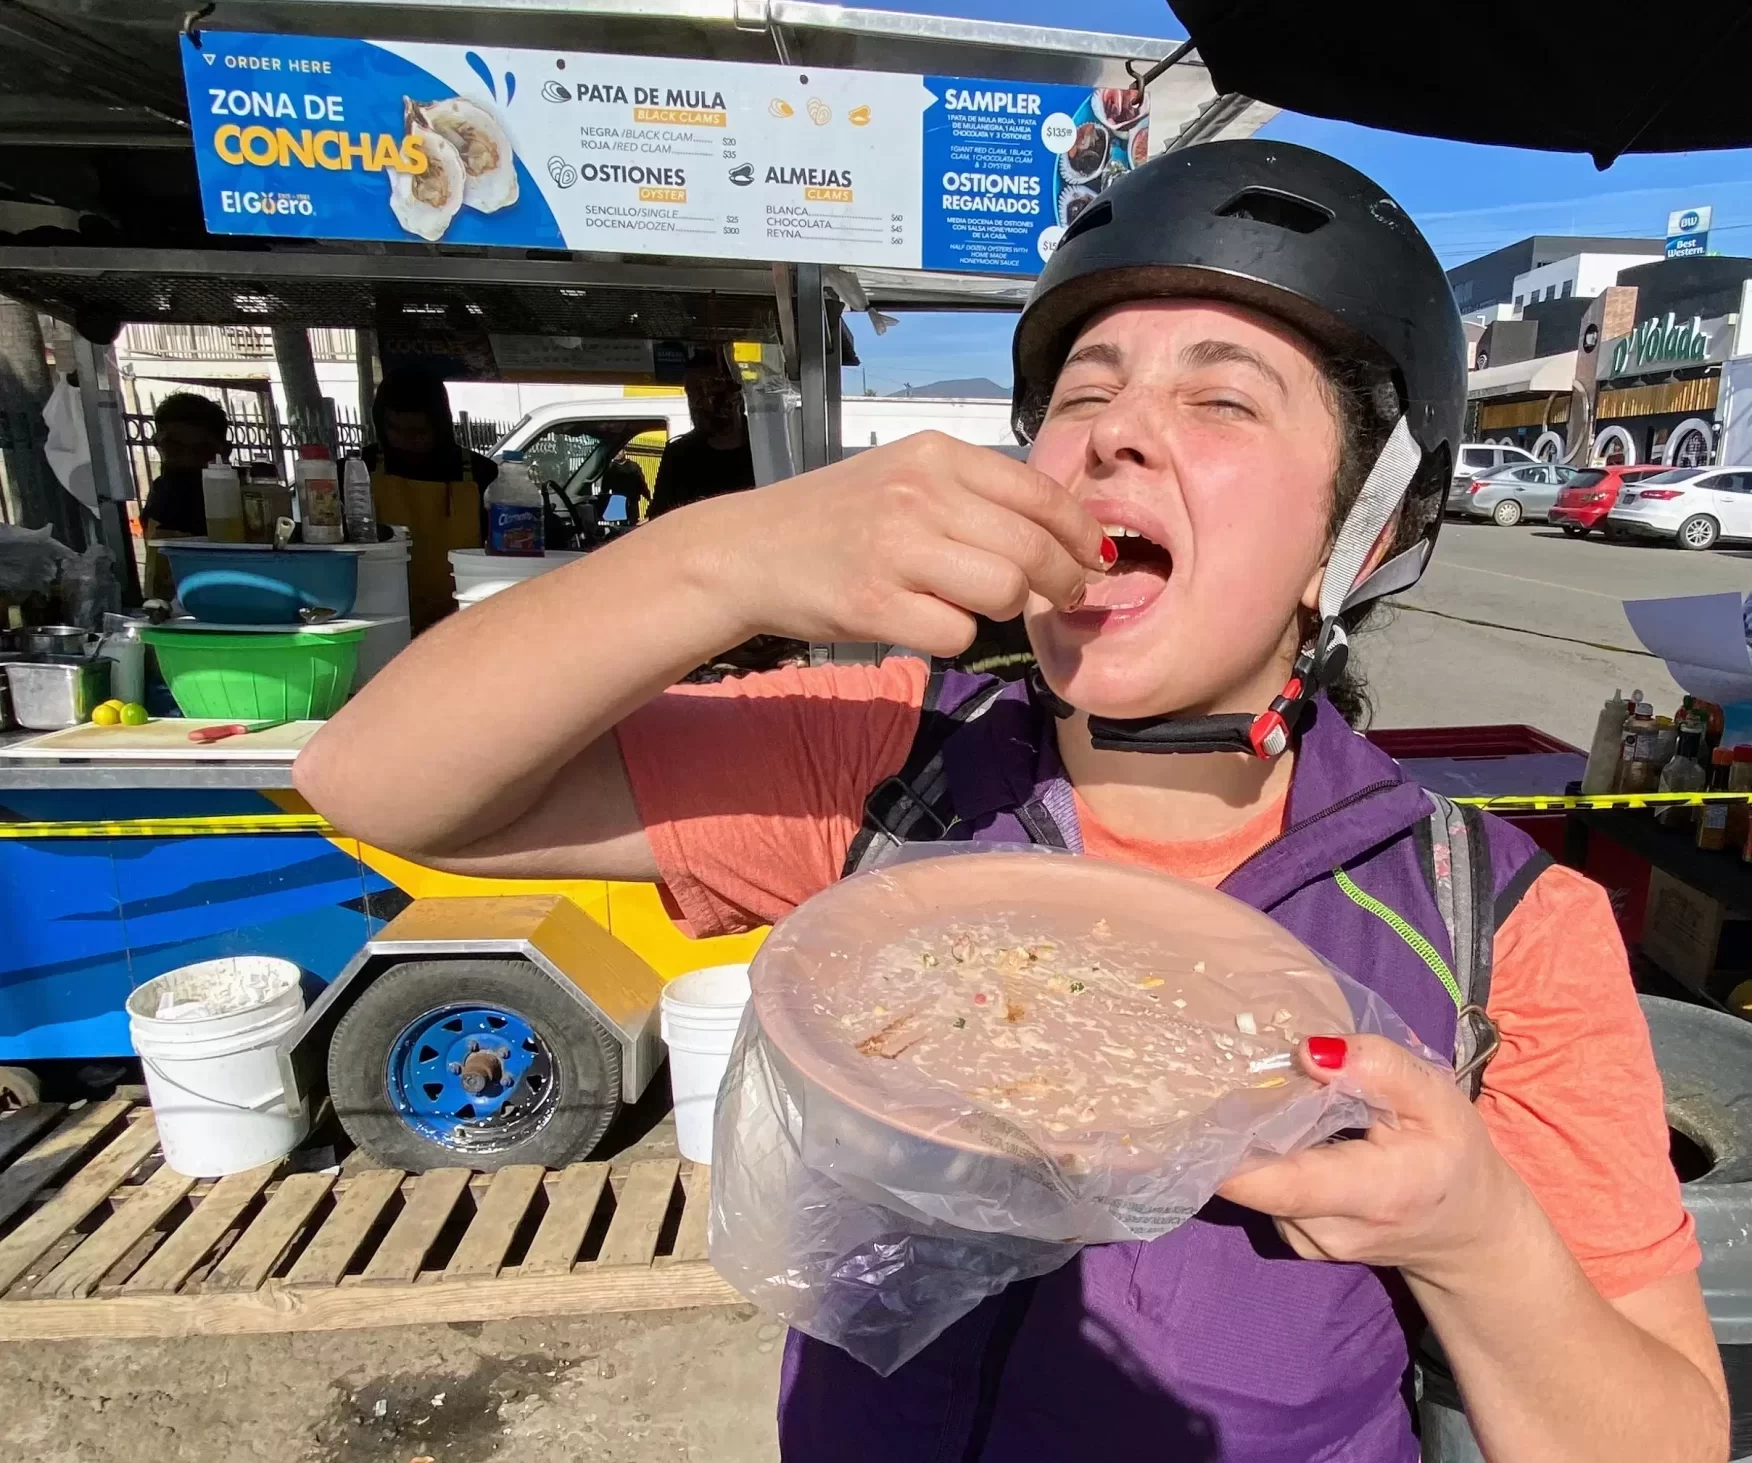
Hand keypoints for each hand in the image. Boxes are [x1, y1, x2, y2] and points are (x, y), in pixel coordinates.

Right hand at [666, 432, 1107, 654]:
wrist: (750, 550)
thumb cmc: (835, 517)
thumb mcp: (904, 475)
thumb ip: (974, 493)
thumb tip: (1059, 532)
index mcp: (935, 456)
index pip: (1039, 494)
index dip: (1081, 533)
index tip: (1096, 556)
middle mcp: (919, 494)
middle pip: (1033, 548)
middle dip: (1063, 580)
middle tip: (1066, 596)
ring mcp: (896, 549)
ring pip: (1004, 591)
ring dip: (1005, 608)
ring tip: (979, 604)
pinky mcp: (876, 604)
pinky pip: (956, 634)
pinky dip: (953, 636)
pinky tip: (925, 619)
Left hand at [1216, 1034, 1530, 1290]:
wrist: (1466, 1232)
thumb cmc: (1451, 1156)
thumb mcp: (1437, 1099)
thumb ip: (1379, 1069)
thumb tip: (1307, 1050)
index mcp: (1372, 1193)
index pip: (1283, 1183)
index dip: (1228, 1151)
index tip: (1194, 1110)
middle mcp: (1327, 1230)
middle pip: (1255, 1176)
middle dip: (1236, 1124)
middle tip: (1223, 1069)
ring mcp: (1304, 1241)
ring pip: (1253, 1182)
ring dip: (1251, 1137)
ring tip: (1264, 1093)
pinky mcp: (1293, 1237)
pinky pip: (1263, 1189)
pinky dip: (1264, 1156)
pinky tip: (1282, 1128)